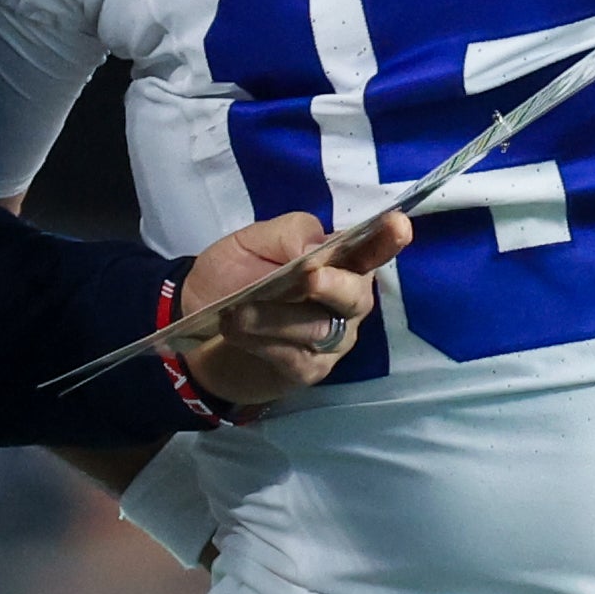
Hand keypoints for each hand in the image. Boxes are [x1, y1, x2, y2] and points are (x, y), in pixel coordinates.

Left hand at [181, 211, 411, 410]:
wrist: (196, 324)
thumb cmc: (233, 275)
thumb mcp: (250, 242)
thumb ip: (286, 235)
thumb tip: (315, 245)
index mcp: (337, 260)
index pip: (369, 248)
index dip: (386, 239)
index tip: (399, 224)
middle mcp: (346, 300)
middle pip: (355, 294)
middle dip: (334, 285)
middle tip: (309, 278)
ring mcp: (332, 339)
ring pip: (318, 327)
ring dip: (276, 317)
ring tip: (237, 310)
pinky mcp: (308, 369)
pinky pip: (293, 354)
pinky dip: (262, 340)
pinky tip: (235, 328)